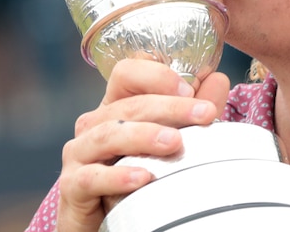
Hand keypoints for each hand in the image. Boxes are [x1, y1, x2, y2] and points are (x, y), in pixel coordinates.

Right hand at [55, 59, 229, 231]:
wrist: (109, 223)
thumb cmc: (140, 176)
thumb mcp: (169, 141)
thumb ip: (191, 112)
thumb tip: (218, 80)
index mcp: (116, 106)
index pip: (127, 72)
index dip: (157, 75)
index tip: (192, 89)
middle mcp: (94, 124)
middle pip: (128, 104)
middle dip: (170, 107)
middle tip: (205, 114)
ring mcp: (80, 154)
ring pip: (109, 134)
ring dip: (145, 135)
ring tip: (175, 143)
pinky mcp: (72, 187)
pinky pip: (90, 177)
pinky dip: (117, 176)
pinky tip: (143, 178)